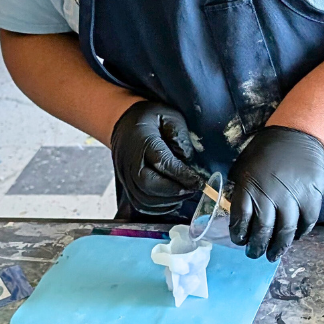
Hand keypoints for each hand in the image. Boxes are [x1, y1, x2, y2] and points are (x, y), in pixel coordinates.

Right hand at [111, 101, 204, 215]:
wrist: (124, 123)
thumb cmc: (150, 118)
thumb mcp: (169, 116)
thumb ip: (179, 135)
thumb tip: (187, 159)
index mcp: (141, 140)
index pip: (161, 162)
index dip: (182, 175)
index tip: (199, 181)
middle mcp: (129, 161)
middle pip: (149, 185)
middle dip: (175, 191)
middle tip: (193, 188)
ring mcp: (125, 175)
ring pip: (144, 199)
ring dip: (169, 201)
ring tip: (185, 193)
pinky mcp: (126, 186)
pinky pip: (141, 204)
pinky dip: (159, 207)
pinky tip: (172, 199)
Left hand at [228, 126, 323, 260]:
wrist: (296, 135)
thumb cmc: (265, 150)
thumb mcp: (243, 166)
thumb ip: (241, 188)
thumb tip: (238, 209)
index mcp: (249, 187)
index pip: (240, 219)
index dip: (238, 234)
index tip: (239, 241)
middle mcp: (270, 196)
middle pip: (263, 230)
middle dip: (256, 246)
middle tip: (254, 254)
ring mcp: (292, 199)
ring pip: (285, 232)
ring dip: (278, 247)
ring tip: (272, 255)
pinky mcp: (311, 199)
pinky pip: (306, 224)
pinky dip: (300, 234)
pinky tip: (294, 238)